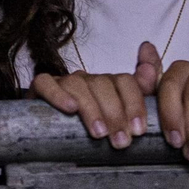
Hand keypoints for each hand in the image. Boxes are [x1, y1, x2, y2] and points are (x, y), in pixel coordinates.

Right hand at [30, 41, 162, 148]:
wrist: (51, 137)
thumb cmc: (91, 128)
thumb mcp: (122, 115)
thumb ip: (142, 86)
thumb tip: (149, 47)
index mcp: (109, 84)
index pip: (125, 81)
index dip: (134, 104)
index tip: (138, 131)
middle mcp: (87, 79)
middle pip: (103, 83)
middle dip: (115, 113)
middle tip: (121, 141)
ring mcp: (63, 82)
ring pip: (78, 84)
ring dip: (91, 108)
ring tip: (99, 133)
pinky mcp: (39, 88)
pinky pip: (45, 83)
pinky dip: (58, 94)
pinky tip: (70, 109)